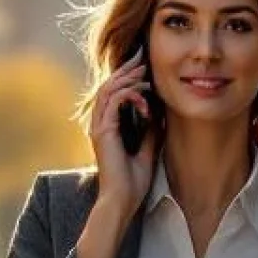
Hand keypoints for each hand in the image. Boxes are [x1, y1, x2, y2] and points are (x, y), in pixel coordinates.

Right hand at [89, 49, 157, 212]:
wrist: (123, 201)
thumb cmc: (133, 182)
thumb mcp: (147, 149)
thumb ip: (149, 131)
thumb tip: (159, 114)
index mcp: (107, 127)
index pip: (113, 94)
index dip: (127, 77)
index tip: (143, 66)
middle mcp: (99, 124)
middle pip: (108, 86)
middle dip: (126, 70)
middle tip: (142, 57)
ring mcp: (98, 127)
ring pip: (108, 89)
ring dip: (127, 78)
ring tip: (144, 71)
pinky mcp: (103, 132)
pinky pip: (114, 101)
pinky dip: (130, 94)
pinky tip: (144, 97)